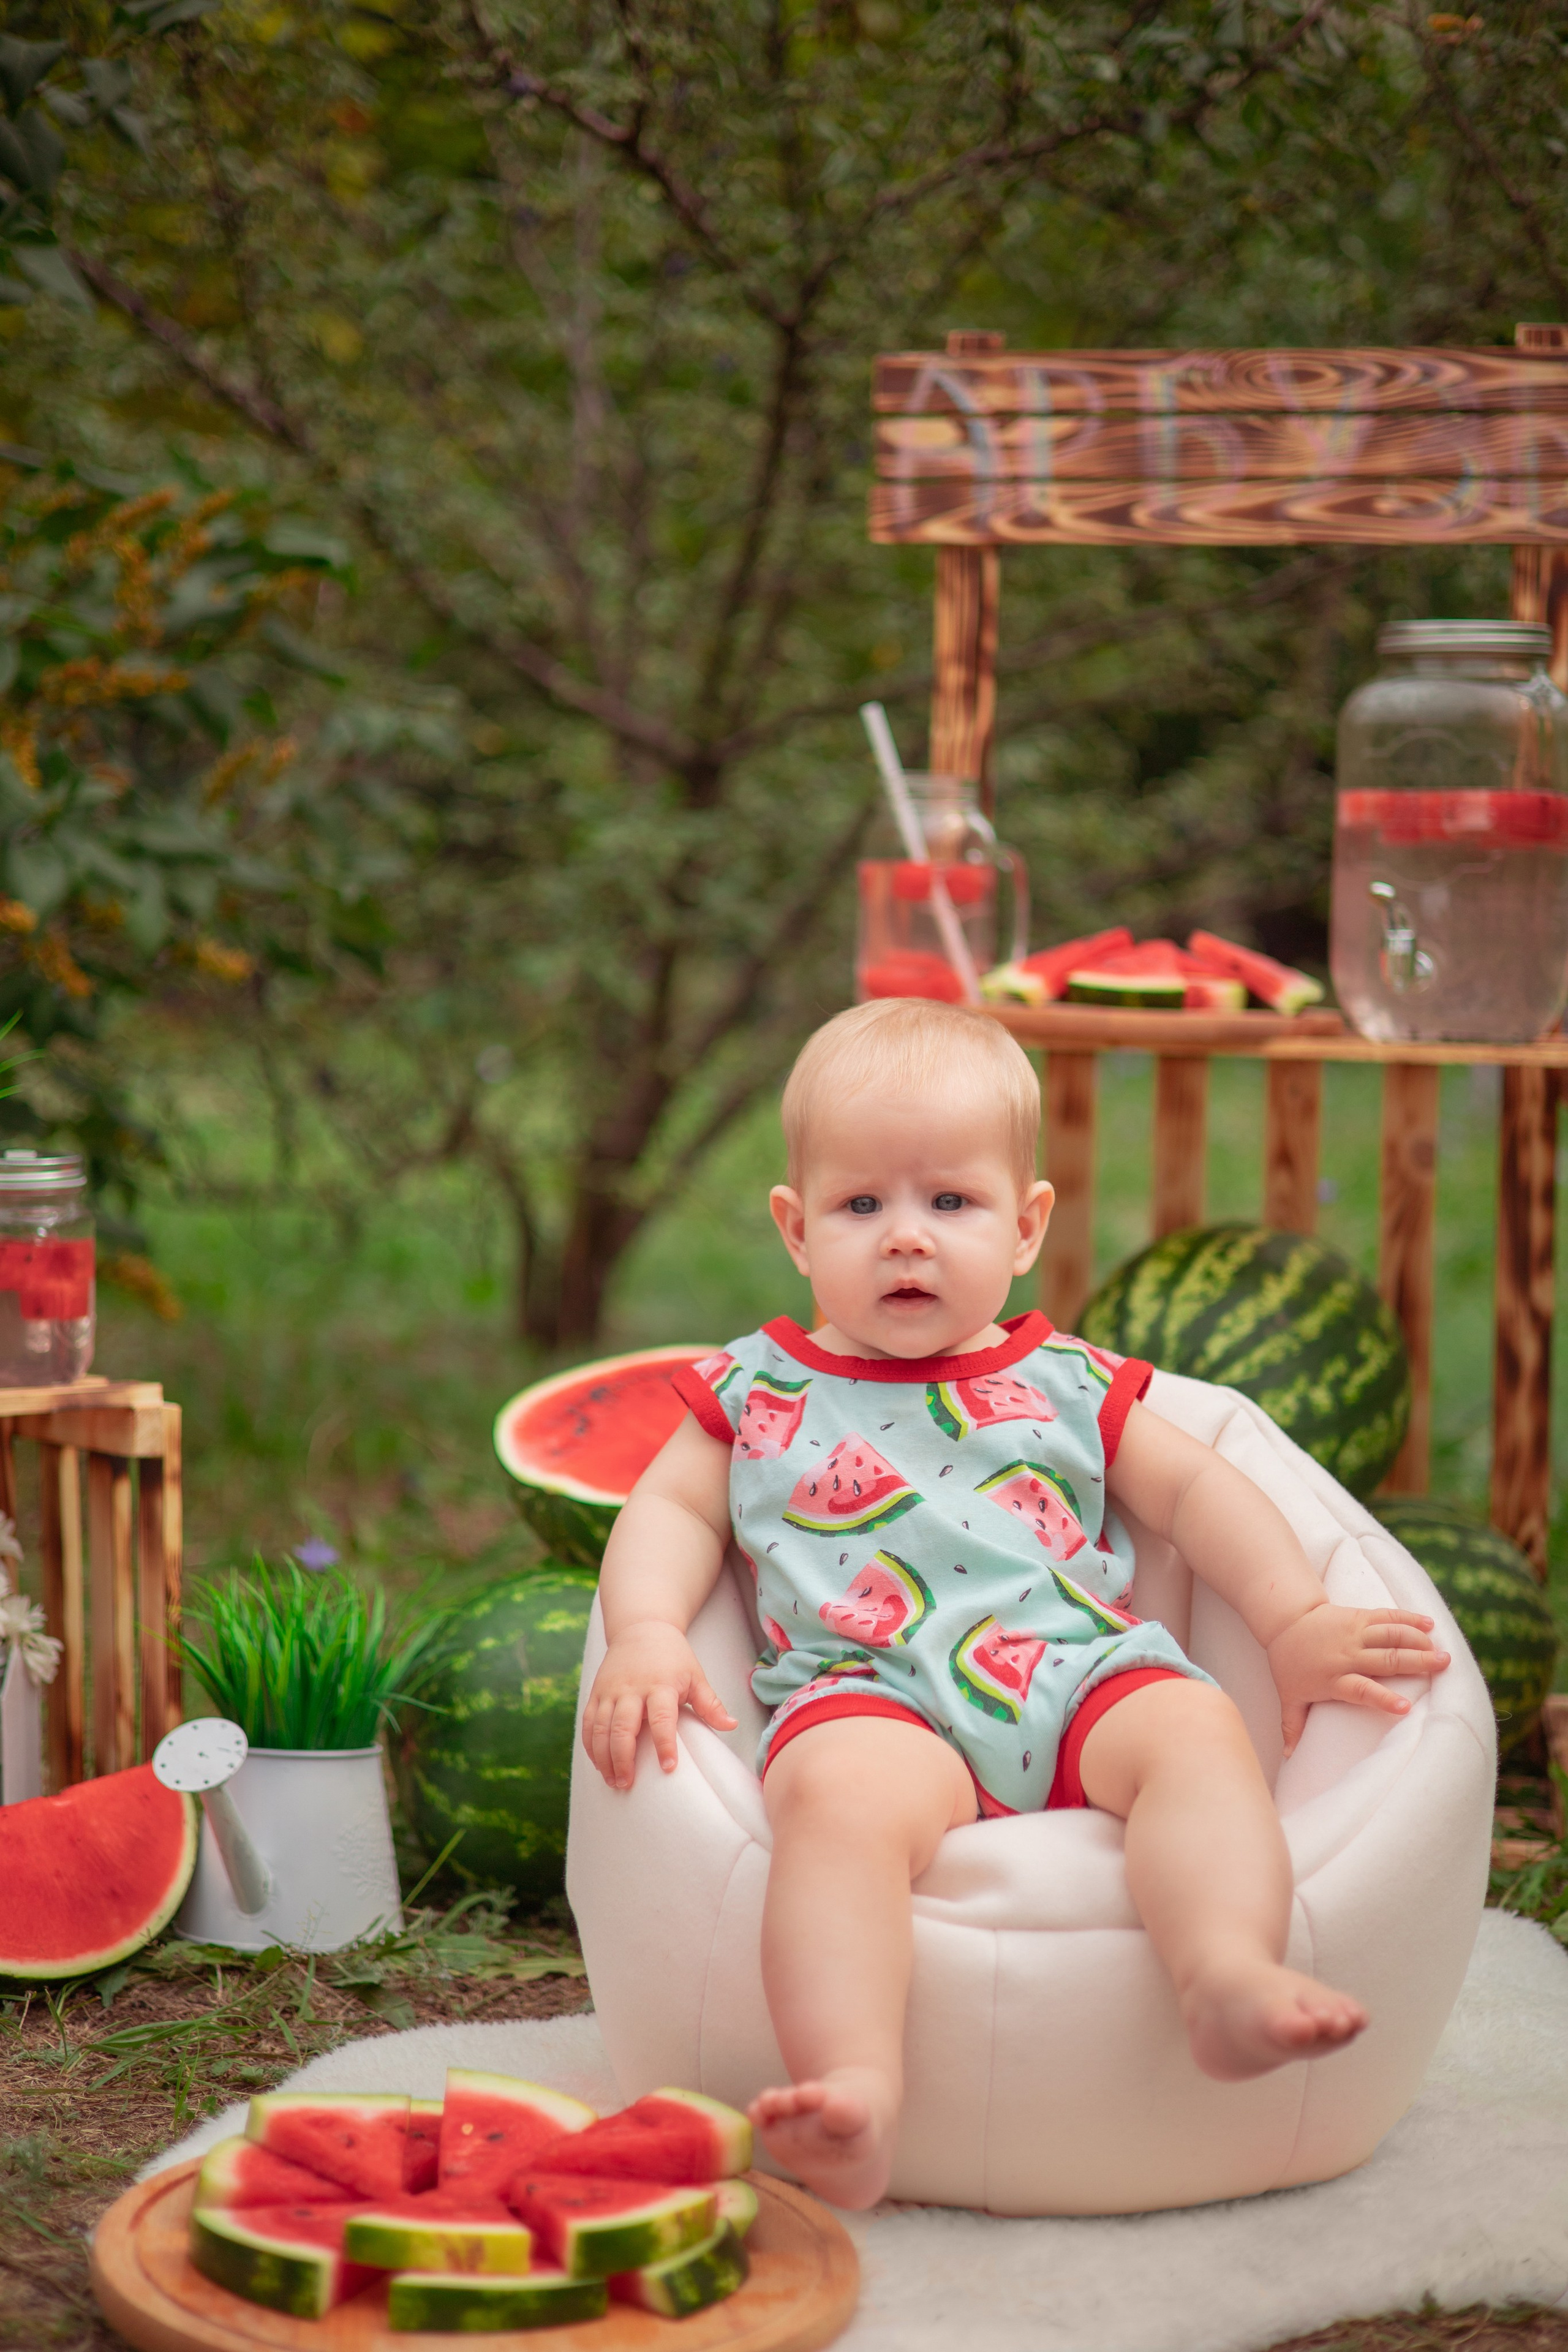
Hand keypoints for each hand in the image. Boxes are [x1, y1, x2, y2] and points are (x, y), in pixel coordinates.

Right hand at [581, 1620, 737, 1789]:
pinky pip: (588, 1722)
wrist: (642, 1628)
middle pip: (622, 1727)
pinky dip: (591, 1746)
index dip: (665, 1743)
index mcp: (660, 1685)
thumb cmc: (674, 1657)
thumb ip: (711, 1703)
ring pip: (601, 1728)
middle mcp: (631, 1689)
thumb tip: (732, 1726)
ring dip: (604, 1757)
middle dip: (623, 1758)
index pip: (661, 1718)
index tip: (669, 1767)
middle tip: (628, 1784)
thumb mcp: (695, 1675)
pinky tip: (599, 1764)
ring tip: (613, 1781)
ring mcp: (610, 1691)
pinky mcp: (596, 1693)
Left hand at [1267, 1603, 1449, 1757]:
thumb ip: (1292, 1726)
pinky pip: (1386, 1616)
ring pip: (1390, 1635)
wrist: (1284, 1621)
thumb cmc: (1289, 1664)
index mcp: (1333, 1679)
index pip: (1360, 1690)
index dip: (1383, 1698)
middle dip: (1416, 1662)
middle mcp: (1347, 1655)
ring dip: (1418, 1641)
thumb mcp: (1289, 1696)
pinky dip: (1408, 1619)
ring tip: (1441, 1650)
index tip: (1406, 1707)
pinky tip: (1429, 1624)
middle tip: (1443, 1666)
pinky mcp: (1358, 1616)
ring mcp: (1354, 1633)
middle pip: (1385, 1659)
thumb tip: (1288, 1757)